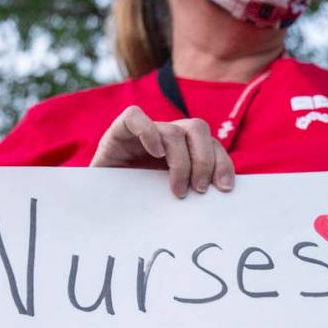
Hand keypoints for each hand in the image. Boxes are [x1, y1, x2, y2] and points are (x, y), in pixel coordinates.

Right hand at [90, 105, 234, 197]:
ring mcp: (143, 134)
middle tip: (199, 189)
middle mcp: (167, 137)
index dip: (223, 162)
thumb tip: (225, 196)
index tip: (224, 188)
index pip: (212, 144)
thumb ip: (195, 193)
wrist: (102, 210)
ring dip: (181, 161)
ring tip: (177, 190)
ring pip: (173, 130)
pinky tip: (154, 154)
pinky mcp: (118, 134)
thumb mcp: (173, 201)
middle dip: (205, 160)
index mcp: (184, 150)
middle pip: (197, 128)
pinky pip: (134, 117)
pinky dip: (148, 132)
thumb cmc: (140, 209)